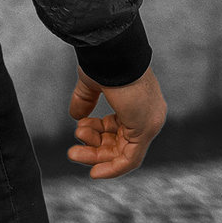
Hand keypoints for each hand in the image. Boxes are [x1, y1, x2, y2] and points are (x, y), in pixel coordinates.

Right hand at [67, 63, 166, 179]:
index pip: (118, 125)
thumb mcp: (92, 83)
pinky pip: (130, 159)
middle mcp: (148, 113)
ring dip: (97, 157)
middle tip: (72, 152)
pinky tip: (95, 172)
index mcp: (138, 100)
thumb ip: (85, 99)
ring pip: (122, 152)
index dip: (97, 132)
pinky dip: (113, 168)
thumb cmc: (105, 60)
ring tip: (74, 153)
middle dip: (94, 148)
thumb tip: (76, 117)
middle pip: (120, 141)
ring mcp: (149, 122)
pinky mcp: (145, 129)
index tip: (79, 133)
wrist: (113, 51)